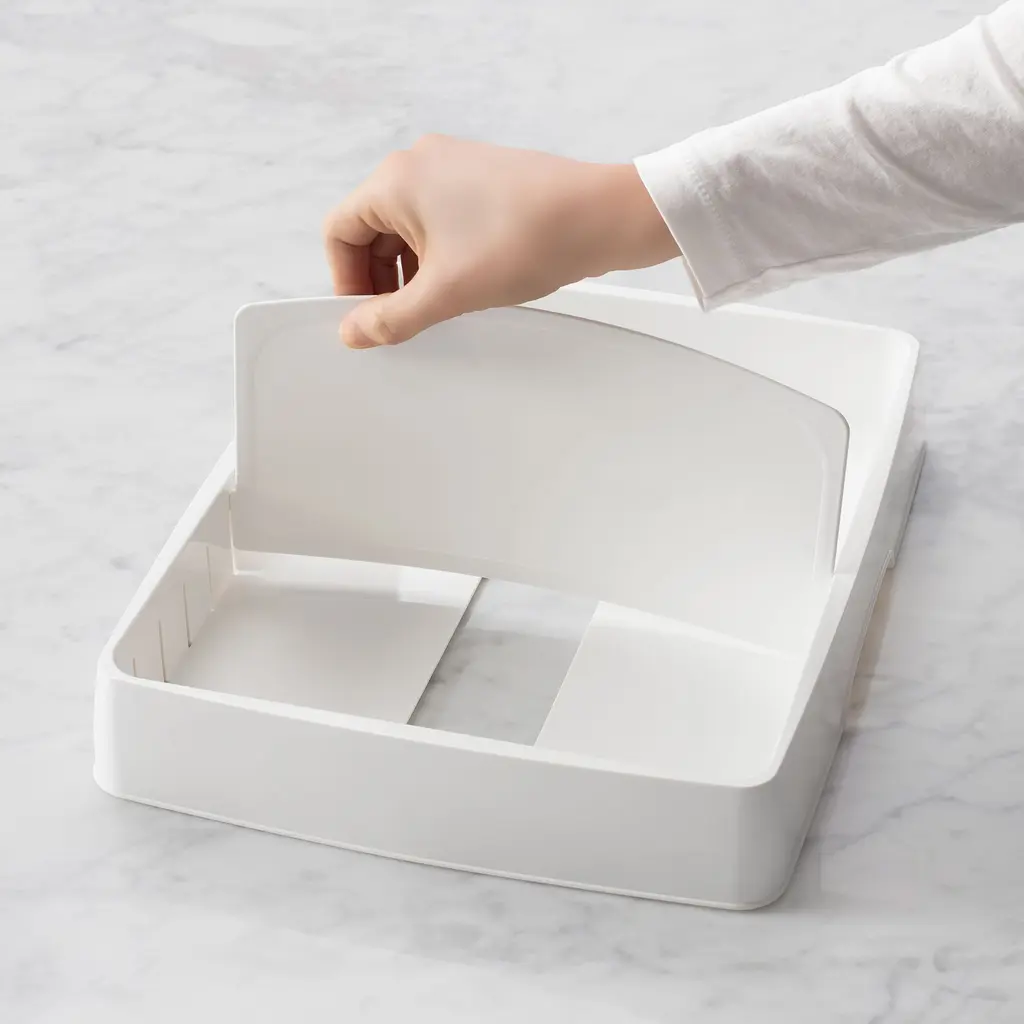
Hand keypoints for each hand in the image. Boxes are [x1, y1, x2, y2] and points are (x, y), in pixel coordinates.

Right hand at [323, 135, 677, 347]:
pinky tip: (464, 285)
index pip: (340, 232)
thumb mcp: (446, 292)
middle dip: (380, 278)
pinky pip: (441, 220)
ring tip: (437, 307)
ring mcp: (453, 167)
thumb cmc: (524, 241)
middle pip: (372, 229)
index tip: (368, 318)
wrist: (600, 216)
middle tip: (401, 320)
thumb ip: (391, 318)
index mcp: (396, 179)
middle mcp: (419, 163)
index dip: (345, 281)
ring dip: (411, 271)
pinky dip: (440, 255)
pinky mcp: (482, 180)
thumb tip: (353, 332)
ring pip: (408, 227)